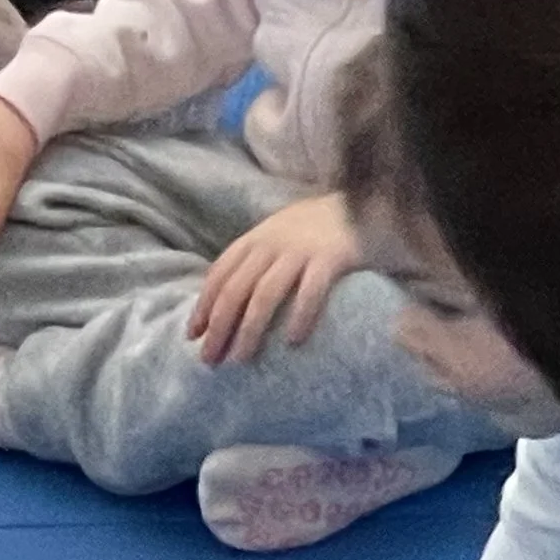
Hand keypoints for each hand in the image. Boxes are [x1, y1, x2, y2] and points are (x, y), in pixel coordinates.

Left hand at [188, 191, 358, 366]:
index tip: (192, 337)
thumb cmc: (317, 229)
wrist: (367, 200)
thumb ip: (255, 260)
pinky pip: (311, 291)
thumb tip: (223, 305)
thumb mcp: (279, 234)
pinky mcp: (332, 257)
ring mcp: (303, 249)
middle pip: (236, 289)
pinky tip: (291, 341)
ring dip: (249, 330)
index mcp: (258, 236)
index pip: (220, 273)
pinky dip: (298, 317)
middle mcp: (275, 241)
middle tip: (210, 359)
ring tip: (241, 359)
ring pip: (265, 294)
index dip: (203, 306)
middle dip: (219, 327)